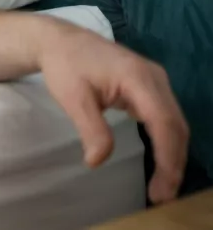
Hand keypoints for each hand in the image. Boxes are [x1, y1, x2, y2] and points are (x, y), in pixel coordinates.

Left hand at [38, 21, 188, 204]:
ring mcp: (155, 81)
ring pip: (174, 122)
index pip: (163, 122)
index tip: (164, 184)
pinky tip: (161, 161)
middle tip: (164, 195)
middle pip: (175, 125)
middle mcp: (155, 78)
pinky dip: (167, 141)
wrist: (60, 41)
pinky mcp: (150, 86)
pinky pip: (166, 116)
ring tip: (164, 185)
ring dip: (172, 154)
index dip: (167, 156)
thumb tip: (97, 162)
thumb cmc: (65, 66)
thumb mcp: (73, 99)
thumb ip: (91, 129)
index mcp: (138, 77)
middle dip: (173, 162)